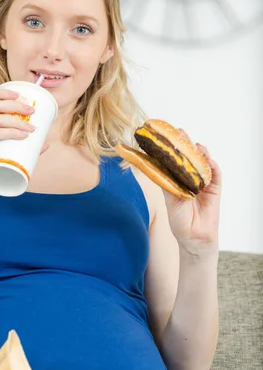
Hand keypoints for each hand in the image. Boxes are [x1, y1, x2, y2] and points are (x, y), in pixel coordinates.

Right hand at [0, 87, 37, 199]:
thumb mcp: (0, 153)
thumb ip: (21, 147)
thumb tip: (45, 144)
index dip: (4, 93)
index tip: (21, 95)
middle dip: (16, 104)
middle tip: (32, 110)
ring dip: (17, 121)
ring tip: (31, 128)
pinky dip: (11, 133)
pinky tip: (23, 135)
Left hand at [162, 136, 221, 254]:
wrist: (192, 237)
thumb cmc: (179, 220)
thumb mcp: (169, 198)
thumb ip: (166, 181)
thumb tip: (153, 165)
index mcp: (179, 181)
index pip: (177, 161)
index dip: (173, 149)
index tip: (166, 136)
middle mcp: (191, 179)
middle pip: (190, 158)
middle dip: (186, 145)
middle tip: (180, 132)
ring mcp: (204, 183)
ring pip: (203, 164)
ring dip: (200, 153)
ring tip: (194, 144)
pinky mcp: (215, 189)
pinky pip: (216, 174)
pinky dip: (212, 166)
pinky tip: (207, 159)